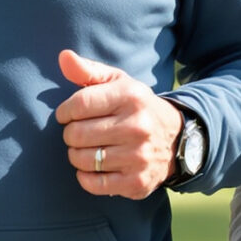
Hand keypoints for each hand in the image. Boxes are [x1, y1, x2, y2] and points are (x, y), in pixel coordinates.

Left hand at [55, 50, 179, 198]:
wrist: (176, 139)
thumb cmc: (136, 107)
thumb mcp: (118, 83)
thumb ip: (88, 71)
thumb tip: (63, 57)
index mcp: (130, 97)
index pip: (79, 105)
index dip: (64, 111)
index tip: (67, 115)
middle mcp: (137, 126)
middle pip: (77, 134)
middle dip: (71, 134)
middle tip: (80, 132)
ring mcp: (137, 157)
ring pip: (82, 159)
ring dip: (77, 155)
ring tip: (87, 148)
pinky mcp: (135, 182)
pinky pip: (92, 183)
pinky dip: (85, 176)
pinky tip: (94, 167)